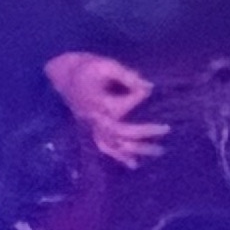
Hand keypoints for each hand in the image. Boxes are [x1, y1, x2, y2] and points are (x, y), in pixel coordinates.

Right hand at [42, 49, 167, 167]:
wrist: (63, 75)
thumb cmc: (86, 68)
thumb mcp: (106, 65)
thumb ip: (128, 76)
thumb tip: (150, 87)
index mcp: (97, 102)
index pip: (122, 105)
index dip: (138, 97)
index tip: (147, 89)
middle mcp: (94, 119)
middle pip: (120, 132)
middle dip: (144, 132)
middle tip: (166, 129)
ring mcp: (92, 127)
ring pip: (114, 145)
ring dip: (136, 149)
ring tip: (159, 150)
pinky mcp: (92, 130)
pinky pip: (105, 148)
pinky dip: (119, 157)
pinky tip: (133, 163)